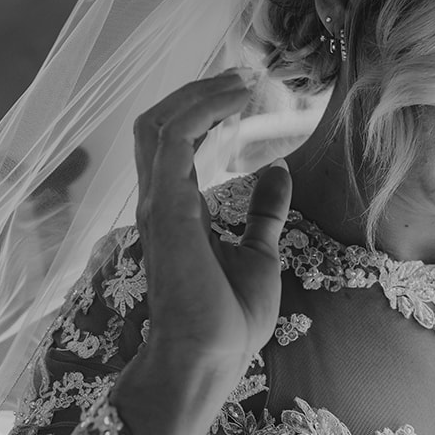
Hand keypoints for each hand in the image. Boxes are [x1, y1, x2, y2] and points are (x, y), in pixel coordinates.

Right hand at [114, 71, 291, 434]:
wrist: (208, 359)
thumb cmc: (227, 322)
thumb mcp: (258, 255)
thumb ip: (262, 214)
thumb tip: (277, 174)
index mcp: (176, 211)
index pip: (172, 141)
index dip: (202, 108)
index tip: (244, 90)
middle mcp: (159, 201)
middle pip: (157, 123)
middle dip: (197, 91)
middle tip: (245, 75)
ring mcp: (158, 203)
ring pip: (159, 122)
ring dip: (200, 92)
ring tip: (242, 80)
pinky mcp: (167, 208)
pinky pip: (173, 139)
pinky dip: (201, 109)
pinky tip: (236, 100)